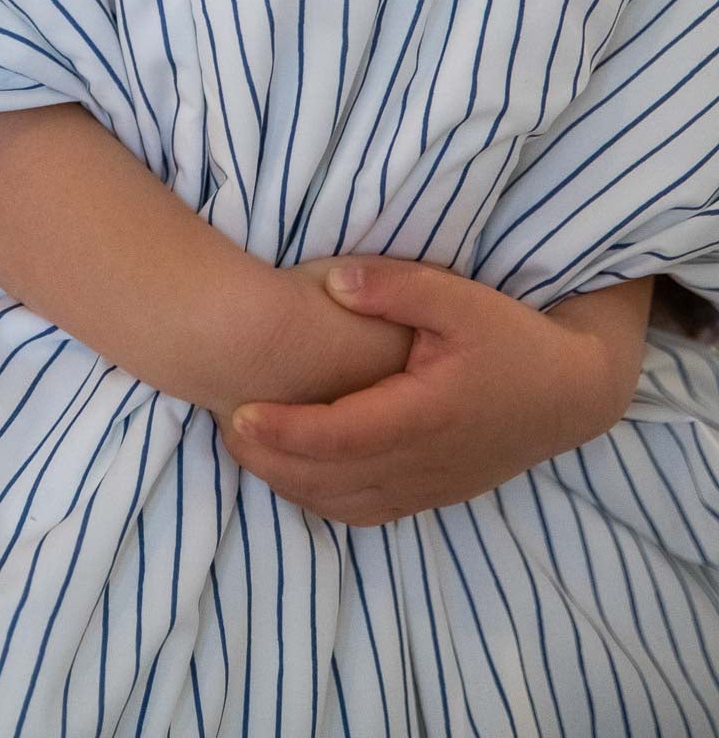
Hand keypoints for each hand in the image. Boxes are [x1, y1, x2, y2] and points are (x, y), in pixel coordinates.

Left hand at [218, 258, 649, 525]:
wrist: (570, 393)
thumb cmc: (512, 337)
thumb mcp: (459, 297)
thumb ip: (394, 288)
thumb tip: (333, 282)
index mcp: (426, 414)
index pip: (338, 435)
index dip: (283, 431)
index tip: (237, 412)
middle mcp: (423, 462)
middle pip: (330, 478)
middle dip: (270, 461)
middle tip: (223, 426)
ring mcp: (429, 487)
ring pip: (344, 503)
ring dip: (290, 484)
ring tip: (245, 448)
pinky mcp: (434, 495)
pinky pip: (366, 512)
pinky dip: (322, 500)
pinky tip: (293, 475)